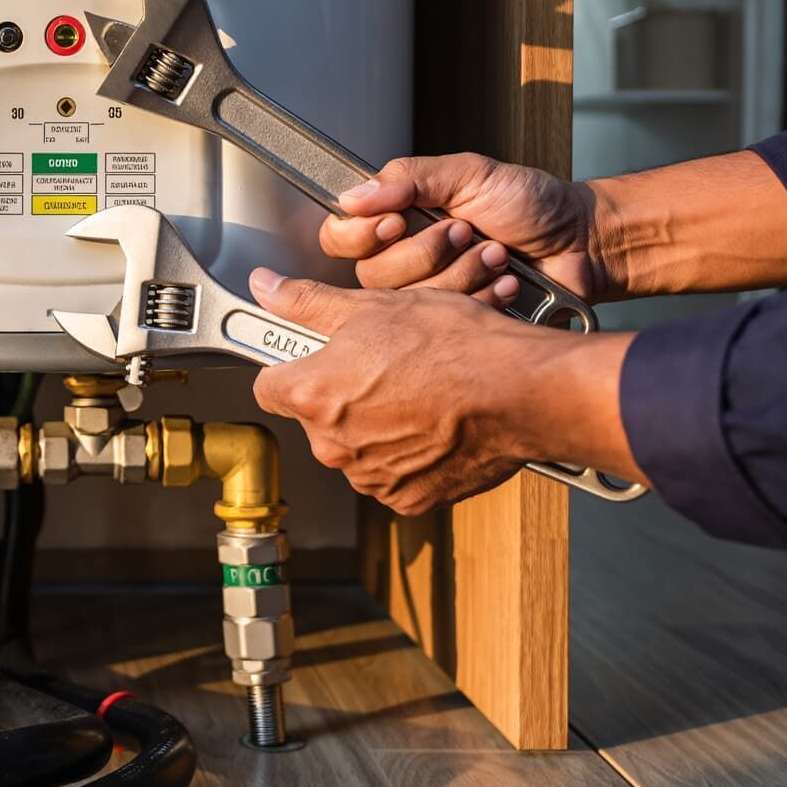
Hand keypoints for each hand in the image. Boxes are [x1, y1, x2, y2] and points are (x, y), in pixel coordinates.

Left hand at [247, 267, 641, 515]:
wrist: (519, 390)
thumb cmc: (454, 346)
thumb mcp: (374, 306)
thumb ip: (307, 302)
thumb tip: (267, 288)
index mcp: (313, 394)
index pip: (270, 384)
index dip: (291, 365)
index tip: (311, 355)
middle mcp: (333, 445)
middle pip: (316, 417)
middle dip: (341, 394)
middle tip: (383, 365)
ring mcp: (370, 477)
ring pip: (355, 447)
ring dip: (375, 425)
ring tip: (417, 391)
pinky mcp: (407, 498)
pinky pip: (392, 474)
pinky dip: (407, 454)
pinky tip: (434, 423)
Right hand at [319, 153, 621, 304]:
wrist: (582, 242)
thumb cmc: (531, 204)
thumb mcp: (470, 174)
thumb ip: (410, 177)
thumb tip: (356, 194)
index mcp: (398, 221)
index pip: (341, 236)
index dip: (361, 235)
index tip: (395, 222)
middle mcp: (406, 261)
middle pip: (372, 276)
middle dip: (428, 252)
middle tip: (465, 231)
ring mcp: (431, 297)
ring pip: (410, 303)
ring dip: (461, 273)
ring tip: (495, 254)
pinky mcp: (458, 326)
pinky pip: (447, 325)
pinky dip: (484, 298)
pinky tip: (505, 281)